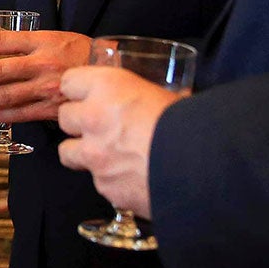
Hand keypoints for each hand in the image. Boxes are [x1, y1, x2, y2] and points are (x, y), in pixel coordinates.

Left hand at [0, 30, 90, 124]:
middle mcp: (43, 63)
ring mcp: (47, 87)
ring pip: (5, 95)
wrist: (110, 71)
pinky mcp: (52, 107)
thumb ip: (28, 43)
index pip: (0, 41)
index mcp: (42, 41)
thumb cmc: (79, 52)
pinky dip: (2, 114)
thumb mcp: (55, 37)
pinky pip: (20, 113)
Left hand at [57, 66, 177, 215]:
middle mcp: (93, 118)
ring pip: (68, 152)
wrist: (203, 167)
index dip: (78, 90)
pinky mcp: (104, 186)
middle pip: (64, 117)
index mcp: (108, 86)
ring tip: (106, 156)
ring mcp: (94, 155)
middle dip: (79, 122)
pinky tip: (131, 179)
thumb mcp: (169, 95)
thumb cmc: (192, 124)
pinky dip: (111, 181)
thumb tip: (160, 100)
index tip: (85, 95)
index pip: (69, 82)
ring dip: (83, 153)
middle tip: (99, 126)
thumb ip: (147, 98)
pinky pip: (98, 182)